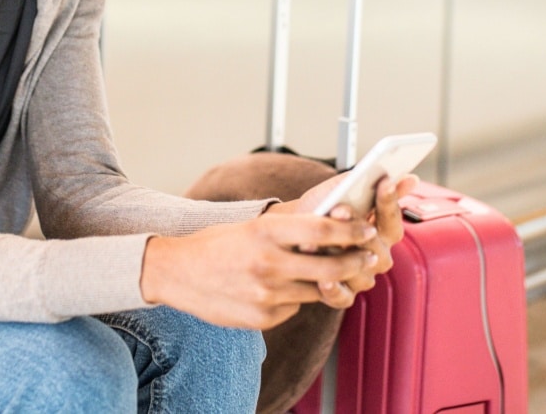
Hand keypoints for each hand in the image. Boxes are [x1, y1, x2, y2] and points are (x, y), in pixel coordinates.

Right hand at [139, 214, 375, 330]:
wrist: (176, 273)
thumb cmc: (217, 244)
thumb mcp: (252, 227)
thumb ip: (288, 232)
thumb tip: (332, 231)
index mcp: (265, 232)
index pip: (321, 230)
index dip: (351, 230)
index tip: (368, 230)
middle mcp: (268, 263)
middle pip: (330, 265)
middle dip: (355, 262)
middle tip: (369, 257)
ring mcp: (266, 294)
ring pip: (316, 290)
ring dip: (326, 281)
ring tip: (331, 272)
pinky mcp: (262, 318)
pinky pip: (294, 308)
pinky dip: (294, 299)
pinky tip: (279, 290)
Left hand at [265, 172, 419, 306]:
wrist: (292, 232)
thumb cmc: (322, 210)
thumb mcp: (344, 191)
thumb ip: (372, 184)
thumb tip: (411, 178)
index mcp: (384, 233)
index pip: (393, 221)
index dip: (389, 202)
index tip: (384, 182)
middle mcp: (378, 257)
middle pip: (377, 248)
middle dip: (357, 228)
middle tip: (340, 210)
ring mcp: (362, 277)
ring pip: (360, 271)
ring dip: (337, 255)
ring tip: (317, 242)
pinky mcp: (343, 295)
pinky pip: (343, 298)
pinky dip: (334, 289)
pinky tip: (323, 279)